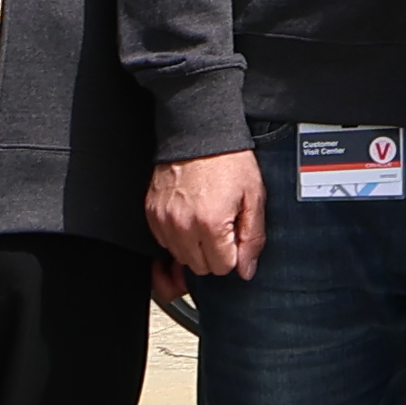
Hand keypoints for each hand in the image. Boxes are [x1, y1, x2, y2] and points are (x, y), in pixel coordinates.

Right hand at [144, 149, 261, 282]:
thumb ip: (253, 237)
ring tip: (206, 219)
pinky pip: (164, 242)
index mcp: (211, 223)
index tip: (235, 236)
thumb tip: (247, 270)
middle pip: (200, 267)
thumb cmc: (228, 161)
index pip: (222, 267)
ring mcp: (164, 220)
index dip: (233, 254)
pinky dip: (178, 235)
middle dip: (215, 253)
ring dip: (195, 246)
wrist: (199, 134)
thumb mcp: (254, 197)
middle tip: (223, 227)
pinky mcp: (151, 213)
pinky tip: (190, 216)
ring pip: (181, 257)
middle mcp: (183, 226)